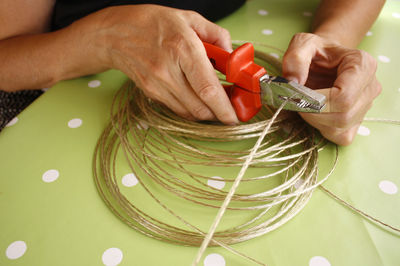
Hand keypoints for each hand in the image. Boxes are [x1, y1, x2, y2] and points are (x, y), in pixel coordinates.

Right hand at [89, 5, 237, 123]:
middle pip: (200, 108)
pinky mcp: (151, 93)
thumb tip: (232, 58)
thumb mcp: (190, 19)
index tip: (235, 116)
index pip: (208, 89)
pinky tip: (195, 97)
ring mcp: (157, 86)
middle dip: (219, 113)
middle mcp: (168, 71)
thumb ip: (217, 36)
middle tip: (229, 107)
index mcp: (183, 48)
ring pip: (189, 113)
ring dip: (206, 112)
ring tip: (213, 100)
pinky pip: (177, 110)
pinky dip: (191, 109)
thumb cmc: (153, 23)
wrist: (115, 34)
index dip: (225, 108)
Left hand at [282, 33, 380, 144]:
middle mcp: (370, 87)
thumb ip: (296, 58)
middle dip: (312, 113)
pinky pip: (341, 136)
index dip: (316, 101)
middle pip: (342, 116)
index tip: (298, 94)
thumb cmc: (316, 52)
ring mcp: (366, 107)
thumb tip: (293, 81)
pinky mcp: (357, 122)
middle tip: (297, 100)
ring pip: (340, 128)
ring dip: (315, 120)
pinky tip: (316, 114)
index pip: (343, 97)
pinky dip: (323, 128)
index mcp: (362, 65)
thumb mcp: (303, 44)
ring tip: (306, 104)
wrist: (326, 58)